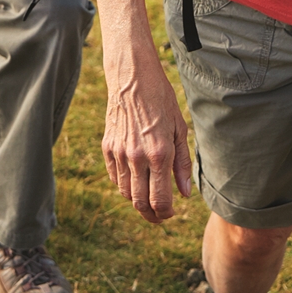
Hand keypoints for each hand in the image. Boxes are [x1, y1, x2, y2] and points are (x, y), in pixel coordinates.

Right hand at [101, 50, 193, 222]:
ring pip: (126, 193)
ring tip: (149, 198)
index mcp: (159, 154)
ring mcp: (119, 153)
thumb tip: (184, 194)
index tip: (171, 213)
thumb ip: (182, 164)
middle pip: (140, 203)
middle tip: (160, 215)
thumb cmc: (161, 100)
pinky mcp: (107, 147)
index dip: (166, 213)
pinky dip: (125, 185)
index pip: (160, 200)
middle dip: (152, 215)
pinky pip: (114, 177)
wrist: (132, 78)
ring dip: (138, 201)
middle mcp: (137, 157)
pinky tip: (136, 180)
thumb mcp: (179, 129)